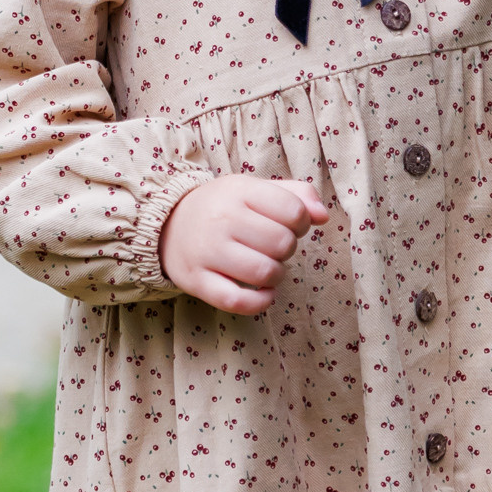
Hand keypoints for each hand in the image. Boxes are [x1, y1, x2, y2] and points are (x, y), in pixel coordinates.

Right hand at [161, 175, 328, 314]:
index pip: (293, 210)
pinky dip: (260, 302)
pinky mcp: (197, 281)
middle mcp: (222, 219)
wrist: (168, 225)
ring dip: (276, 276)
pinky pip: (238, 301)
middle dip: (287, 250)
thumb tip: (323, 216)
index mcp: (239, 190)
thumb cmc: (224, 208)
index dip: (302, 222)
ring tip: (267, 269)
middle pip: (282, 243)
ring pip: (265, 273)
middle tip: (273, 248)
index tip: (290, 226)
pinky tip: (263, 293)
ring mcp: (207, 252)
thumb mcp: (255, 190)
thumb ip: (296, 195)